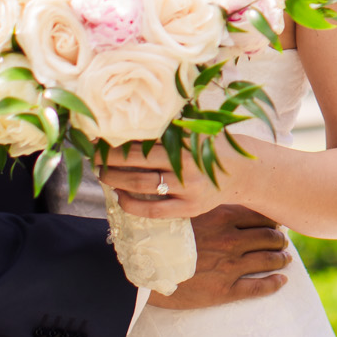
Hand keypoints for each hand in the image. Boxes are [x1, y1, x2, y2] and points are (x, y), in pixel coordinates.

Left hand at [99, 143, 237, 218]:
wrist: (243, 172)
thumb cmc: (213, 148)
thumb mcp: (196, 132)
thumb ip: (169, 130)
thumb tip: (128, 125)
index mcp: (186, 140)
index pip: (143, 139)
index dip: (118, 139)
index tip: (99, 137)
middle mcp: (186, 164)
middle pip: (136, 161)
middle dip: (109, 159)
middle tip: (93, 156)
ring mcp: (187, 188)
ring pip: (140, 184)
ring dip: (115, 179)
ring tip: (102, 174)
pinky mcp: (188, 208)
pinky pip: (152, 210)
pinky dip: (131, 203)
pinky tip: (120, 196)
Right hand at [147, 204, 292, 310]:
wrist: (140, 268)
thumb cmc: (158, 235)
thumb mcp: (184, 210)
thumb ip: (206, 204)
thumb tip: (222, 195)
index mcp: (222, 216)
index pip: (261, 214)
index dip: (272, 219)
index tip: (275, 222)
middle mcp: (231, 239)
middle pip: (270, 236)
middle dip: (280, 239)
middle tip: (282, 241)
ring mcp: (230, 265)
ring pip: (269, 259)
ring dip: (281, 258)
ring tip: (285, 259)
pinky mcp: (226, 290)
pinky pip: (260, 287)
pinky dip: (275, 283)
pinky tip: (282, 281)